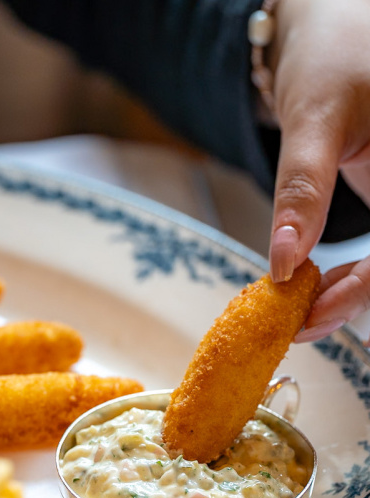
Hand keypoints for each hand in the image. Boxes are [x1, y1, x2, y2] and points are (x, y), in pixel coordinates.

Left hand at [266, 0, 369, 341]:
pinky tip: (320, 283)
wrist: (331, 19)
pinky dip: (353, 273)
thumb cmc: (332, 50)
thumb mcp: (315, 118)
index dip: (360, 293)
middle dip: (354, 300)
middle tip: (300, 323)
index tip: (309, 317)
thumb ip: (302, 191)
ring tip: (304, 307)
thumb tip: (281, 266)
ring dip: (353, 292)